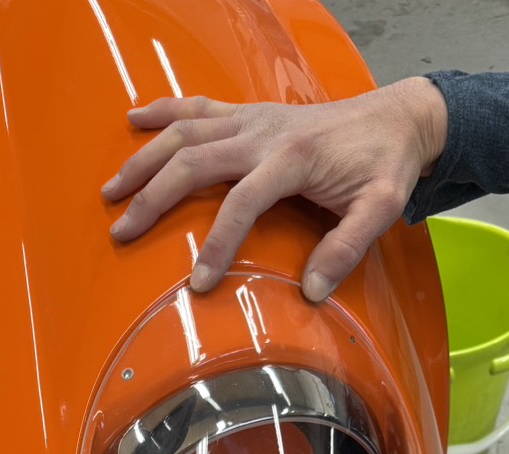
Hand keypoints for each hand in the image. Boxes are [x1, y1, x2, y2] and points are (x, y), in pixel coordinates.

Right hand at [102, 78, 447, 300]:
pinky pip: (198, 107)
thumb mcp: (380, 209)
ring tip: (112, 190)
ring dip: (145, 160)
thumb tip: (313, 290)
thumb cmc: (384, 165)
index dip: (217, 244)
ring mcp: (253, 118)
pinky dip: (164, 111)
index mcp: (292, 157)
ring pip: (185, 132)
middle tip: (123, 232)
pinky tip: (134, 120)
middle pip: (194, 161)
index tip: (200, 284)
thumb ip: (347, 248)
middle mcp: (263, 132)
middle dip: (153, 198)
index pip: (241, 202)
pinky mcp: (250, 113)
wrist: (396, 118)